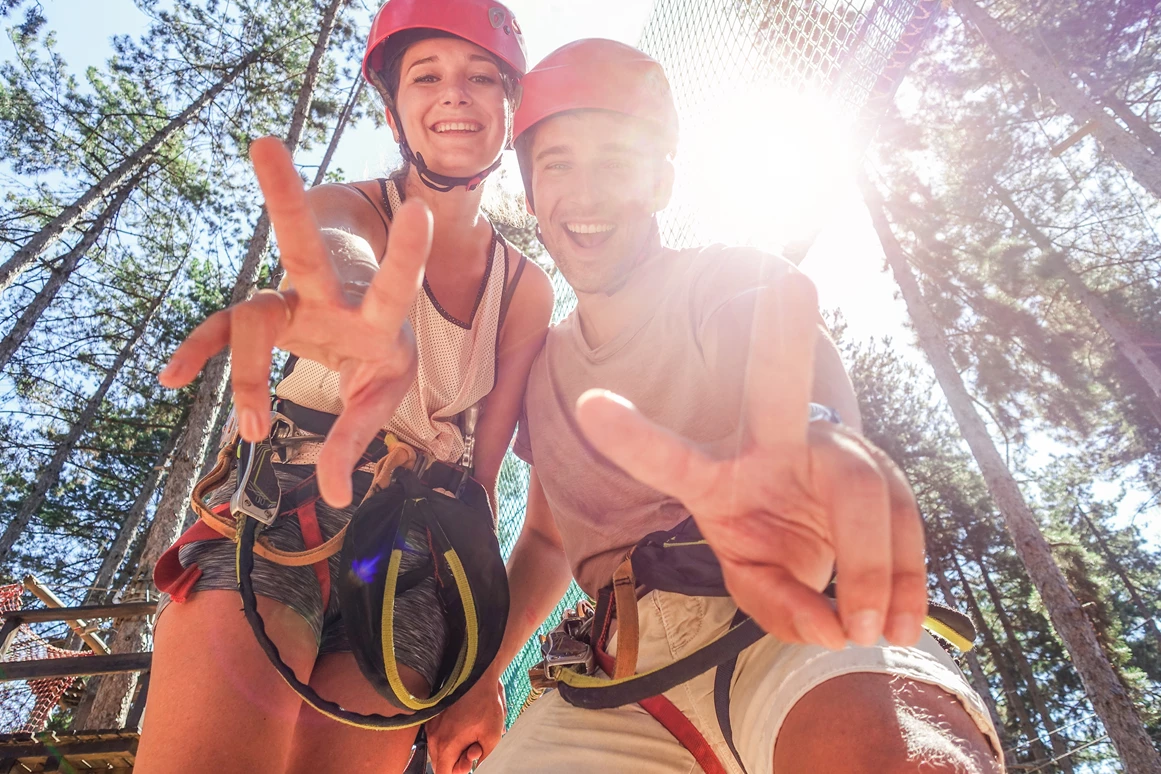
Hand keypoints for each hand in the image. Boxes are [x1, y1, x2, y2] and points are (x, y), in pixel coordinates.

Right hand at [159, 136, 431, 506]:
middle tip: (264, 144)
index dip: (406, 253)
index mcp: (379, 313)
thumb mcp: (386, 391)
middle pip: (304, 248)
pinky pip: (222, 335)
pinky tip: (172, 378)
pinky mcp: (263, 318)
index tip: (418, 211)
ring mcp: (290, 303)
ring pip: (250, 310)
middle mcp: (329, 296)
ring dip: (234, 360)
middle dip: (286, 199)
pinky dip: (200, 353)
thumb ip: (360, 437)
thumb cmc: (382, 351)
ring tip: (251, 429)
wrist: (359, 323)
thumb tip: (337, 497)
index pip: (395, 283)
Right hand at [426, 673, 505, 773]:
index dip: (456, 773)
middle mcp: (434, 737)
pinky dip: (448, 739)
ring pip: (437, 751)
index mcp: (447, 745)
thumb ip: (480, 757)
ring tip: (470, 737)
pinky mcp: (433, 717)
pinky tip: (463, 729)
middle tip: (472, 750)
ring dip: (452, 751)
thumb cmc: (486, 704)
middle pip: (439, 764)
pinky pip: (437, 737)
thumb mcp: (492, 737)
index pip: (442, 773)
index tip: (467, 766)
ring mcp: (431, 726)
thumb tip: (470, 765)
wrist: (477, 675)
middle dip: (455, 763)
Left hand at [575, 272, 925, 649]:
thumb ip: (780, 608)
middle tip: (792, 283)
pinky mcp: (882, 474)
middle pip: (779, 389)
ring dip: (872, 564)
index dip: (634, 437)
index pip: (673, 458)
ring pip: (862, 487)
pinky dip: (907, 577)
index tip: (588, 404)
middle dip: (783, 337)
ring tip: (872, 631)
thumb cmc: (773, 552)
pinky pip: (903, 517)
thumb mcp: (758, 588)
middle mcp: (775, 445)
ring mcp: (832, 451)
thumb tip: (833, 627)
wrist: (823, 547)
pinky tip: (904, 623)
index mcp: (719, 475)